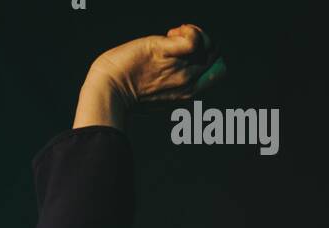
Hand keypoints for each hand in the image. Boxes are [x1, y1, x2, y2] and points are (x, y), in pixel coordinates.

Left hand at [92, 24, 224, 108]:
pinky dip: (186, 30)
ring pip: (207, 44)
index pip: (218, 73)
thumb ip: (175, 83)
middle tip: (179, 42)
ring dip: (192, 34)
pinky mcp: (167, 53)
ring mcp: (179, 69)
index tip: (190, 55)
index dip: (209, 58)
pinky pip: (193, 39)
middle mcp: (188, 84)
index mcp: (188, 94)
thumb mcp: (159, 93)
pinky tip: (171, 33)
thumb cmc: (128, 92)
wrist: (109, 91)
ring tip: (172, 37)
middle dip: (202, 42)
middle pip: (215, 55)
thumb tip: (183, 64)